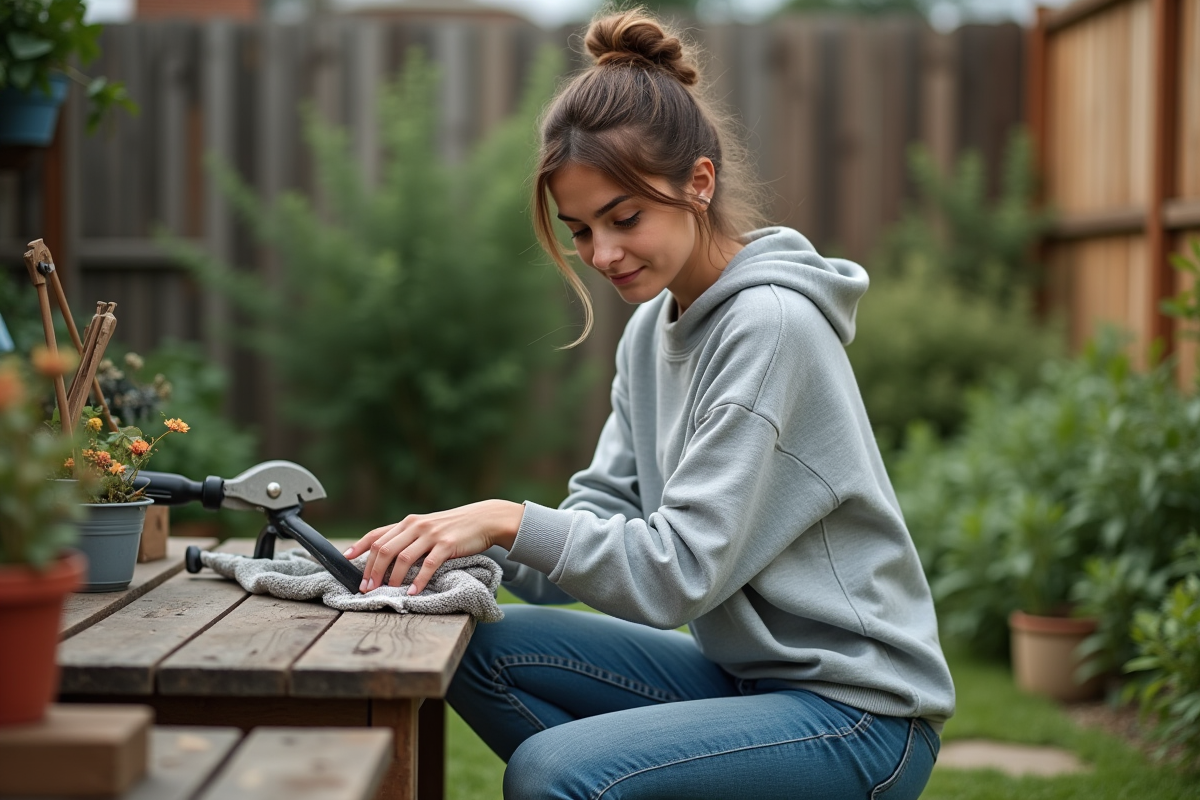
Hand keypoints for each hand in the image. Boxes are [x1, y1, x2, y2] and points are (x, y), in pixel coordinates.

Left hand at [344, 499, 523, 594]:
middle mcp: (416, 526)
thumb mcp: (426, 528)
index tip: (346, 560)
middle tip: (366, 587)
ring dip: (391, 578)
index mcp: (408, 522)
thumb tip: (384, 555)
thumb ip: (407, 538)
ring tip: (387, 591)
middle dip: (372, 570)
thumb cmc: (452, 528)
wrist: (483, 519)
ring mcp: (431, 535)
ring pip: (403, 558)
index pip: (377, 534)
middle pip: (384, 548)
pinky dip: (418, 580)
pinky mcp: (447, 545)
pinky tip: (412, 592)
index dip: (359, 547)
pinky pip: (428, 565)